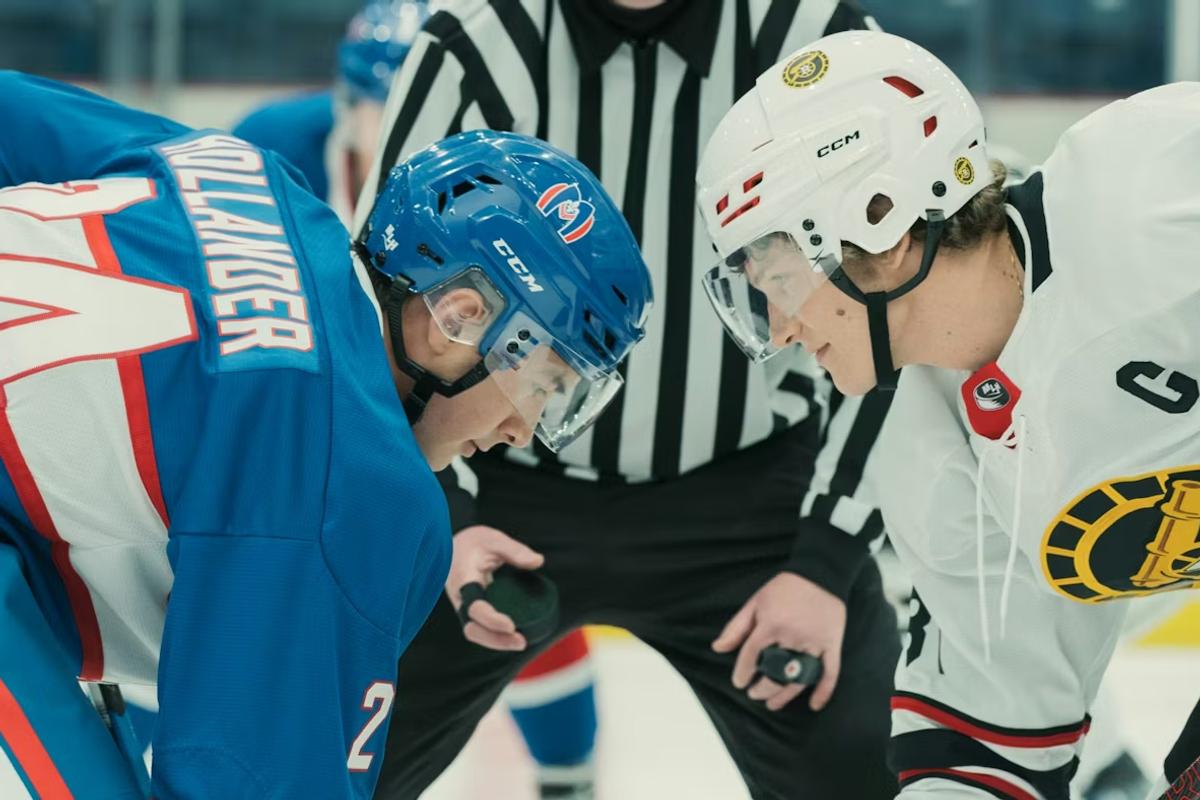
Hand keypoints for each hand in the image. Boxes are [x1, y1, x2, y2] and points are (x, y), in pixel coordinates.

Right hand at [446, 525, 544, 650]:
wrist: (453, 547)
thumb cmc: (473, 542)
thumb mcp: (493, 539)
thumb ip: (515, 550)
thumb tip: (538, 561)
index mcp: (462, 579)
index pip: (474, 606)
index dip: (491, 620)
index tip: (511, 625)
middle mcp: (460, 597)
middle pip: (471, 628)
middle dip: (495, 639)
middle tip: (521, 641)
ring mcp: (463, 606)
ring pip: (474, 632)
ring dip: (496, 642)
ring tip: (521, 643)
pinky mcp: (471, 610)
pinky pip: (480, 628)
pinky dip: (494, 636)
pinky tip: (513, 638)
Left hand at [712, 572, 845, 711]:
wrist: (821, 573)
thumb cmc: (785, 588)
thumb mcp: (755, 602)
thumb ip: (737, 627)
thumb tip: (718, 648)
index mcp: (771, 624)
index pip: (752, 655)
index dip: (743, 672)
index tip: (739, 682)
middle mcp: (793, 635)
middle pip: (775, 673)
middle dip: (762, 688)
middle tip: (754, 694)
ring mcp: (814, 642)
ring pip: (799, 678)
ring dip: (785, 695)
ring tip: (772, 705)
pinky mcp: (832, 644)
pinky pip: (830, 673)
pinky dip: (824, 691)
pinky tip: (815, 705)